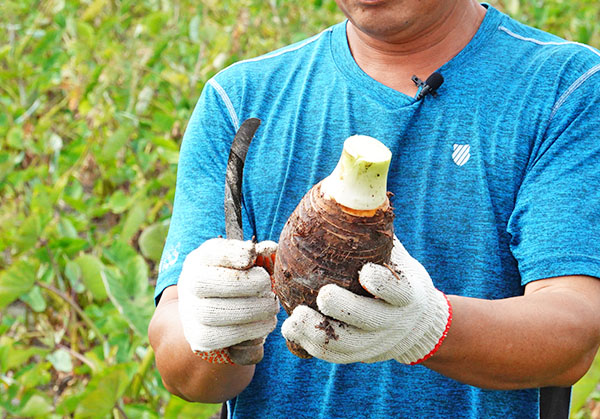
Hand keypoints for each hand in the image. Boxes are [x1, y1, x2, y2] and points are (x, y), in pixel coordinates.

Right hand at [178, 238, 278, 363]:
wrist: (211, 312)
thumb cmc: (234, 281)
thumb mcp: (241, 262)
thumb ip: (256, 254)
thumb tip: (271, 248)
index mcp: (200, 260)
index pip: (211, 252)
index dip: (232, 253)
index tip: (252, 256)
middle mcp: (189, 283)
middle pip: (207, 283)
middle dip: (247, 286)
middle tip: (269, 290)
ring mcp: (190, 312)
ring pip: (213, 313)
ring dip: (251, 310)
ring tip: (271, 307)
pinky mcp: (199, 337)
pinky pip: (222, 336)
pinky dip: (250, 330)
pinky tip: (266, 322)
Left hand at [281, 237, 451, 363]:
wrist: (417, 325)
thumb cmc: (396, 277)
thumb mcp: (395, 255)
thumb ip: (375, 231)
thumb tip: (351, 184)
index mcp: (406, 294)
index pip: (398, 291)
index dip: (383, 284)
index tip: (366, 272)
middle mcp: (392, 321)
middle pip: (369, 321)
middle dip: (345, 309)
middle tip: (323, 295)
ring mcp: (376, 342)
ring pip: (347, 345)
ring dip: (319, 333)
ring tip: (295, 318)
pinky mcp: (360, 354)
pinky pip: (334, 356)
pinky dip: (312, 346)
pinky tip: (291, 330)